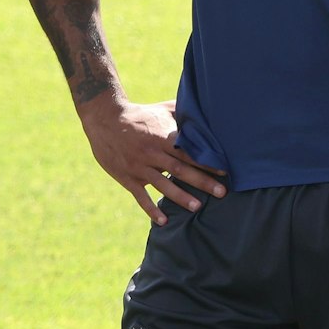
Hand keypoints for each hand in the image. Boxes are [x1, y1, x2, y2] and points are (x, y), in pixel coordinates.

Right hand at [81, 98, 224, 224]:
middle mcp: (151, 153)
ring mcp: (138, 167)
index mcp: (162, 138)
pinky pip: (140, 196)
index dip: (207, 162)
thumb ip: (183, 113)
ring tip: (197, 207)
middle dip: (202, 182)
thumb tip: (208, 107)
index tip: (225, 172)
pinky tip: (163, 221)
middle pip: (180, 169)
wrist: (104, 119)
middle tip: (222, 193)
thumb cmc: (139, 114)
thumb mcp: (161, 109)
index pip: (188, 152)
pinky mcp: (127, 177)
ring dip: (180, 196)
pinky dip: (151, 209)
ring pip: (162, 184)